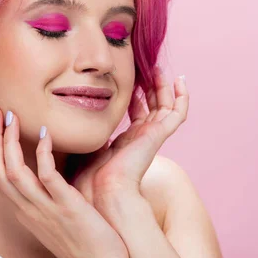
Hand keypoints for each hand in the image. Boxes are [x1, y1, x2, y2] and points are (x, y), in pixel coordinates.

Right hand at [0, 107, 129, 257]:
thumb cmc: (81, 238)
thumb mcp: (52, 214)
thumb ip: (44, 192)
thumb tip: (44, 166)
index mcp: (23, 209)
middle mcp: (28, 209)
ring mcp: (45, 209)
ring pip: (14, 172)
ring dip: (9, 141)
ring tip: (12, 116)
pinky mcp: (67, 207)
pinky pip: (47, 177)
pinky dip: (42, 154)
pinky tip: (45, 134)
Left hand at [68, 66, 188, 208]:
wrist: (103, 188)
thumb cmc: (92, 174)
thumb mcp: (88, 145)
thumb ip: (89, 133)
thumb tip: (76, 120)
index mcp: (128, 142)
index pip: (137, 115)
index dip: (135, 98)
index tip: (131, 83)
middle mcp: (143, 137)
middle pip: (154, 108)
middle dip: (152, 89)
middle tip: (148, 70)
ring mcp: (153, 136)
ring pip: (166, 107)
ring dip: (165, 88)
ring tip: (159, 70)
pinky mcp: (159, 134)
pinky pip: (177, 113)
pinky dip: (182, 97)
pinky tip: (180, 81)